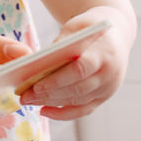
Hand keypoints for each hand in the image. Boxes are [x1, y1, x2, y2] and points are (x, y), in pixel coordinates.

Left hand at [19, 5, 133, 119]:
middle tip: (24, 96)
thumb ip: (60, 44)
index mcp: (104, 53)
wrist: (116, 33)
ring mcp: (109, 88)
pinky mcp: (104, 97)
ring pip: (78, 101)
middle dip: (49, 94)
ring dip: (52, 103)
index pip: (79, 71)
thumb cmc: (89, 28)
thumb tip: (34, 64)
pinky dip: (63, 113)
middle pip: (77, 89)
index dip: (57, 80)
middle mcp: (110, 74)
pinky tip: (45, 111)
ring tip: (29, 101)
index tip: (35, 86)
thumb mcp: (75, 27)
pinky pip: (83, 110)